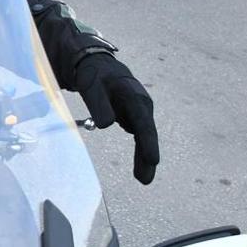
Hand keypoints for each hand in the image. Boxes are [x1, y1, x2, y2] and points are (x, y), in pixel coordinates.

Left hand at [74, 54, 158, 184]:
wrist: (98, 66)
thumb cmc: (95, 76)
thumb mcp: (93, 87)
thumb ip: (99, 104)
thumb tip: (106, 124)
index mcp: (133, 96)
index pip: (142, 122)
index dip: (147, 142)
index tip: (153, 160)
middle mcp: (141, 104)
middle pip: (146, 133)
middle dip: (147, 156)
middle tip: (146, 180)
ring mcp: (139, 112)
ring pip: (144, 137)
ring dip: (144, 158)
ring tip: (144, 180)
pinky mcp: (133, 118)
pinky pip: (139, 137)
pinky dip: (140, 153)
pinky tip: (140, 170)